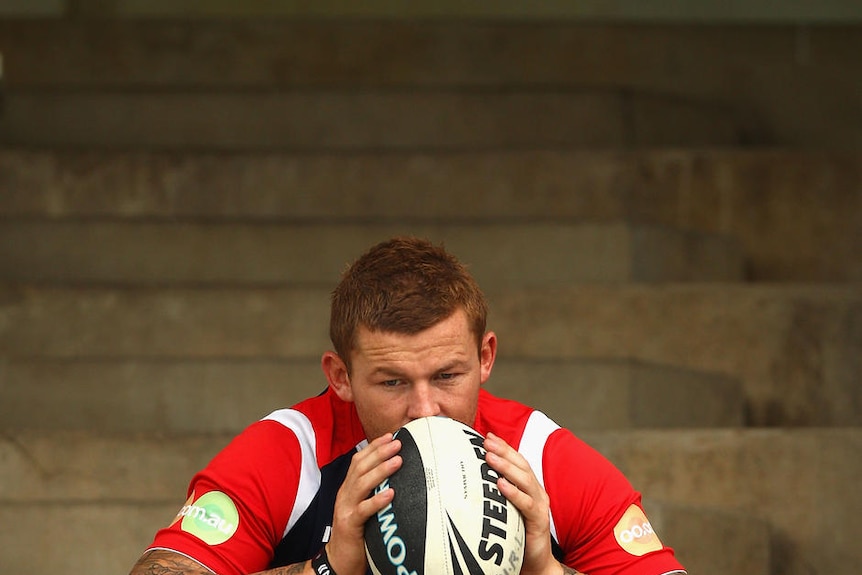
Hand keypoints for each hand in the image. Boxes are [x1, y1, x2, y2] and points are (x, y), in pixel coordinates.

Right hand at [326, 433, 402, 574]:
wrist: (338, 559)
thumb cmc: (357, 532)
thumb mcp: (363, 507)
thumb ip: (372, 491)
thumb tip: (395, 477)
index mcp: (348, 488)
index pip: (358, 460)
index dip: (373, 447)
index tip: (390, 436)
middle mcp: (345, 494)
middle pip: (360, 467)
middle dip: (379, 453)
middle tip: (397, 444)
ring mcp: (345, 508)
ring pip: (361, 484)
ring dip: (381, 471)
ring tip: (398, 461)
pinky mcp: (349, 525)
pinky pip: (363, 510)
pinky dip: (377, 500)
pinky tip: (390, 494)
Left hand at [484, 432, 560, 574]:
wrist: (535, 562)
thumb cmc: (516, 533)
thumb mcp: (503, 509)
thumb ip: (494, 493)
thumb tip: (469, 478)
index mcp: (529, 486)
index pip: (517, 461)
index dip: (504, 447)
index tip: (487, 436)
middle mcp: (537, 492)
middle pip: (522, 465)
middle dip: (504, 451)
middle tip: (486, 441)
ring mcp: (540, 505)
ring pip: (525, 480)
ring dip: (506, 467)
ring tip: (490, 457)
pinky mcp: (539, 521)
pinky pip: (526, 504)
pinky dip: (513, 492)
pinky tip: (500, 484)